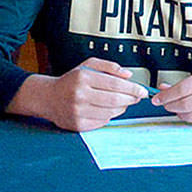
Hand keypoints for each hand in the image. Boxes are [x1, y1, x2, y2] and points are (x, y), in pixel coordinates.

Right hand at [7, 57, 146, 131]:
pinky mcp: (78, 125)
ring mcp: (78, 111)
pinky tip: (107, 109)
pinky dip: (109, 116)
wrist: (49, 98)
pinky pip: (102, 122)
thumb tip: (128, 75)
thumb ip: (109, 67)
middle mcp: (80, 95)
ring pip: (111, 113)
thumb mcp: (88, 66)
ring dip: (122, 108)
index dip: (132, 88)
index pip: (115, 84)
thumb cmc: (71, 80)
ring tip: (123, 102)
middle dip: (131, 99)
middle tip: (137, 97)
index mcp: (83, 77)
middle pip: (115, 100)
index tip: (142, 90)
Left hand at [153, 68, 191, 125]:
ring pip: (191, 116)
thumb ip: (184, 83)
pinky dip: (191, 119)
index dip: (166, 95)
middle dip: (170, 105)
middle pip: (185, 104)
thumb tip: (163, 88)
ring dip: (179, 113)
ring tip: (177, 108)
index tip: (157, 98)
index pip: (182, 89)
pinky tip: (189, 113)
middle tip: (164, 104)